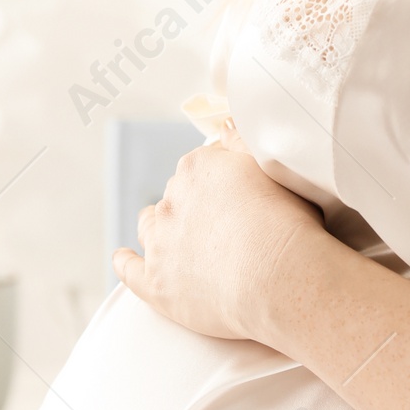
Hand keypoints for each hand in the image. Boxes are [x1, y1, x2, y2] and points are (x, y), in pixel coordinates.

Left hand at [111, 129, 324, 342]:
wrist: (280, 279)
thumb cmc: (286, 222)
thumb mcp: (271, 165)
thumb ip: (242, 141)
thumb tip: (223, 125)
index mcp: (197, 169)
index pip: (202, 166)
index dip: (221, 181)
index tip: (238, 195)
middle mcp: (171, 203)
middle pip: (177, 197)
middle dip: (194, 206)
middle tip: (223, 224)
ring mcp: (160, 245)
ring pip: (150, 227)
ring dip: (159, 227)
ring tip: (175, 236)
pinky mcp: (156, 284)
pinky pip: (130, 270)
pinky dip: (125, 262)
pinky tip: (123, 258)